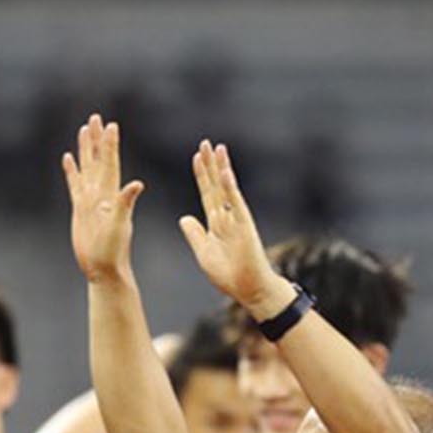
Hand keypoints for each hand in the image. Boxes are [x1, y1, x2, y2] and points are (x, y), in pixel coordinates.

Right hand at [63, 114, 145, 283]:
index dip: (110, 145)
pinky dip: (72, 171)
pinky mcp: (80, 209)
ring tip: (83, 129)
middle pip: (98, 160)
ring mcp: (90, 200)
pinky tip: (68, 158)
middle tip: (96, 117)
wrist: (103, 269)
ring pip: (87, 168)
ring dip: (85, 149)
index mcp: (111, 195)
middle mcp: (101, 194)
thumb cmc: (113, 251)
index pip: (111, 163)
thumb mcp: (120, 226)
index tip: (111, 125)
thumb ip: (126, 204)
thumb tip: (137, 184)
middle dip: (97, 139)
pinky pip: (74, 184)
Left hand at [178, 140, 282, 313]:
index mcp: (217, 224)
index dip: (201, 176)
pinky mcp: (245, 226)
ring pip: (227, 189)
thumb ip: (195, 235)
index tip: (196, 157)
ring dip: (221, 168)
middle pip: (216, 185)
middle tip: (205, 143)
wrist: (249, 289)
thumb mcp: (203, 253)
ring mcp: (237, 219)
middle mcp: (227, 217)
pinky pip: (236, 203)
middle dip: (210, 165)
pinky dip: (231, 188)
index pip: (208, 194)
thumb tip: (184, 218)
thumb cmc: (229, 275)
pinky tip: (225, 172)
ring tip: (217, 148)